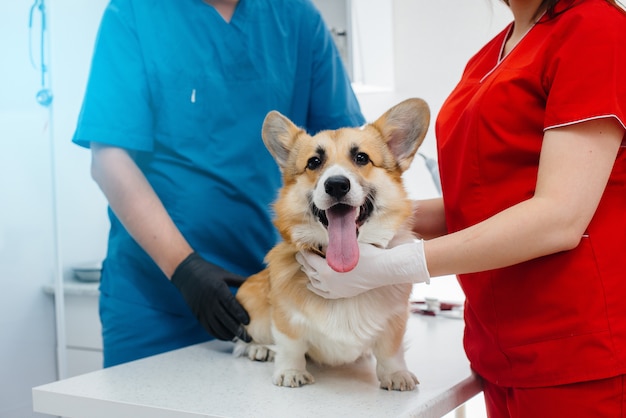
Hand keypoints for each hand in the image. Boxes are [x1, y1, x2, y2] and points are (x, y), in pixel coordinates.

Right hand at [171, 252, 250, 341]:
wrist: (187, 273)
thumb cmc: (209, 272)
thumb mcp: (225, 274)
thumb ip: (240, 281)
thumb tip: (258, 282)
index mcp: (218, 290)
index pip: (231, 305)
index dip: (240, 314)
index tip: (248, 322)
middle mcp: (210, 302)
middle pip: (225, 319)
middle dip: (237, 330)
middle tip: (249, 338)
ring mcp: (204, 310)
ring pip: (217, 327)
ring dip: (229, 334)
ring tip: (240, 338)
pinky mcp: (199, 316)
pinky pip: (209, 329)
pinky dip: (219, 335)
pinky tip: (228, 337)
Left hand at [297, 240, 429, 298]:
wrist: (382, 269)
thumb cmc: (366, 254)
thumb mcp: (345, 245)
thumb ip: (331, 244)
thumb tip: (320, 240)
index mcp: (326, 270)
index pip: (309, 259)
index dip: (304, 252)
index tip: (302, 247)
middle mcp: (327, 282)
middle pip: (310, 270)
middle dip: (304, 262)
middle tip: (300, 256)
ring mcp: (334, 289)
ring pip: (315, 282)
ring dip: (309, 274)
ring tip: (305, 267)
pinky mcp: (341, 293)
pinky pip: (323, 293)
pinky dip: (315, 288)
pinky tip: (311, 284)